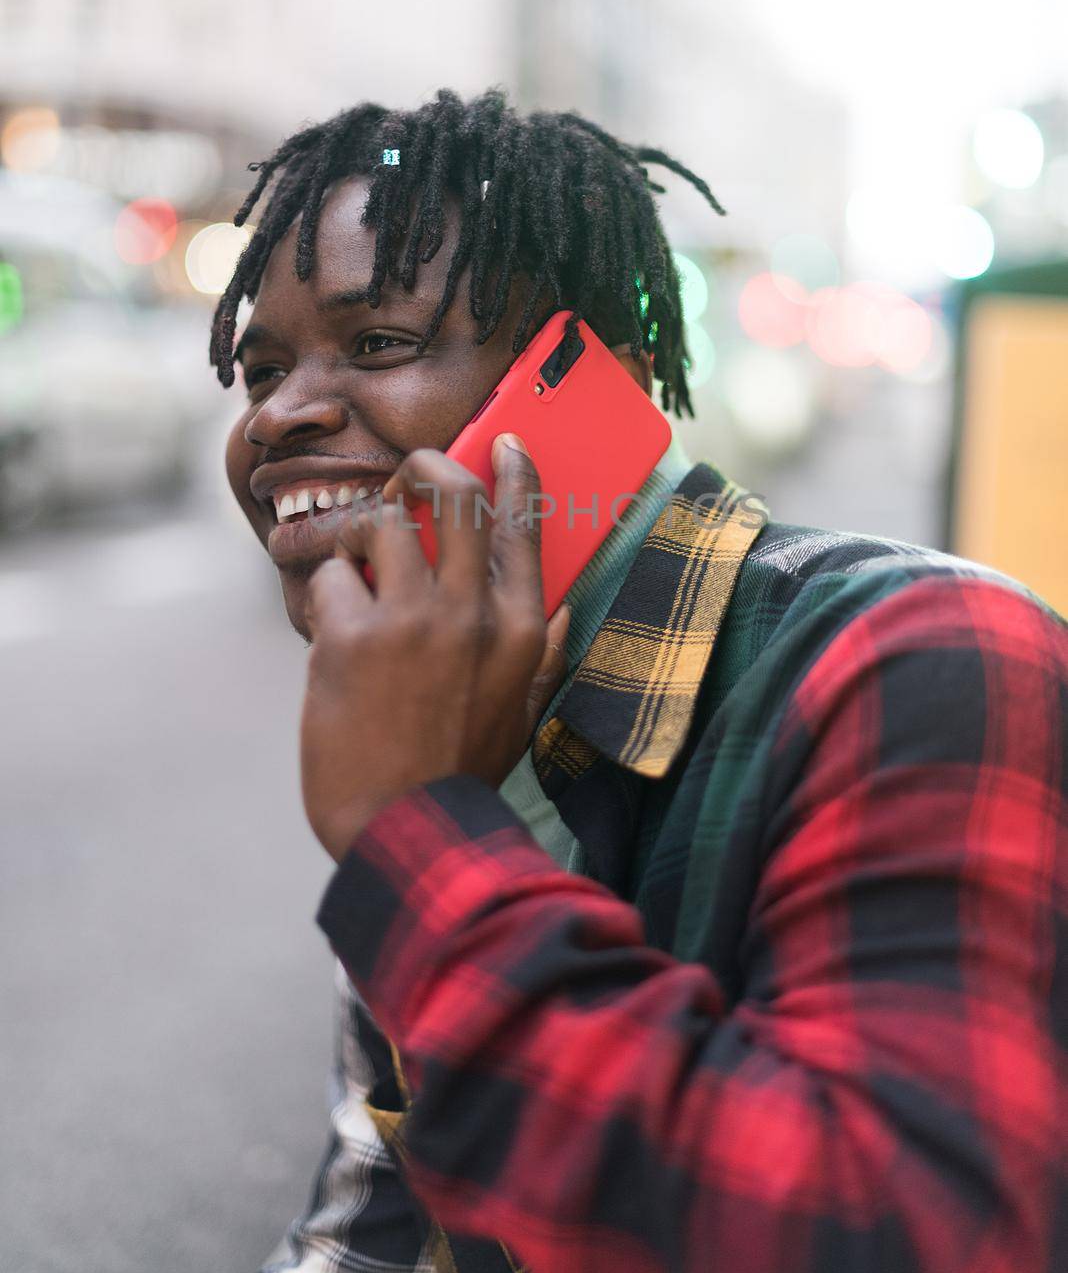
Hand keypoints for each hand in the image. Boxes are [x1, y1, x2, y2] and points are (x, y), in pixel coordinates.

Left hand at [300, 434, 570, 862]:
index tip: (502, 442)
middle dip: (423, 467)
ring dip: (363, 538)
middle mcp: (471, 612)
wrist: (405, 830)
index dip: (513, 473)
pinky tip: (332, 632)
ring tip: (358, 571)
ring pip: (382, 522)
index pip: (523, 525)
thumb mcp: (522, 713)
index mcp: (518, 628)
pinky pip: (331, 576)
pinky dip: (327, 595)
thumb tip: (563, 607)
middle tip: (406, 478)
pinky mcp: (351, 637)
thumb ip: (541, 653)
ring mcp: (411, 620)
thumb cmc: (460, 772)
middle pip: (452, 494)